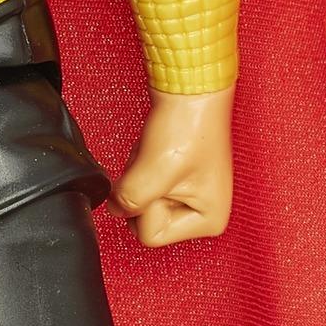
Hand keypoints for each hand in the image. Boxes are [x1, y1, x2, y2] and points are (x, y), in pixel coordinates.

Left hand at [112, 86, 235, 247]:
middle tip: (159, 163)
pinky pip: (140, 186)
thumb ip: (129, 201)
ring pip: (139, 203)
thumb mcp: (153, 172)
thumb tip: (116, 208)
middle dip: (141, 190)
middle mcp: (203, 213)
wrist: (192, 89)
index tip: (164, 174)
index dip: (146, 204)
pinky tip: (155, 152)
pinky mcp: (176, 181)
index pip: (151, 235)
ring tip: (159, 154)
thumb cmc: (187, 124)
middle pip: (144, 222)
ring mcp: (190, 197)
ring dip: (139, 176)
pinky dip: (140, 169)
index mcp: (210, 221)